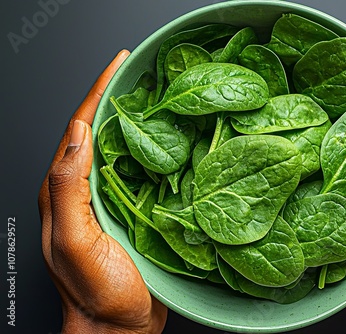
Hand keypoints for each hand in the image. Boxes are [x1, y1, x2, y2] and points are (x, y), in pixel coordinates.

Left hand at [38, 50, 167, 333]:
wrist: (117, 328)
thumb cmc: (97, 294)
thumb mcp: (75, 243)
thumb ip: (68, 189)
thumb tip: (77, 135)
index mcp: (65, 192)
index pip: (79, 129)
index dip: (98, 93)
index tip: (119, 65)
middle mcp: (85, 190)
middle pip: (98, 132)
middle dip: (117, 98)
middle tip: (142, 74)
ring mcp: (108, 200)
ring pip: (120, 149)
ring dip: (136, 120)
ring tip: (158, 97)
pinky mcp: (131, 211)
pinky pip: (139, 172)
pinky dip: (152, 150)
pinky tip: (169, 142)